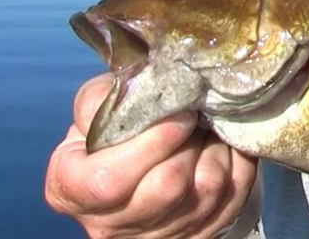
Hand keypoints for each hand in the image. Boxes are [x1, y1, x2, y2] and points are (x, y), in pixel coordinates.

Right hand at [45, 74, 257, 238]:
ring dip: (217, 148)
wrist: (152, 155)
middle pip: (167, 187)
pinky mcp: (198, 234)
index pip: (108, 181)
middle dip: (189, 141)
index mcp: (72, 188)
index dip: (151, 144)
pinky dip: (237, 161)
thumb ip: (105, 97)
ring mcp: (156, 236)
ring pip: (207, 189)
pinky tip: (224, 145)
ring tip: (208, 128)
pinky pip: (234, 194)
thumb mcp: (97, 104)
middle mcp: (108, 224)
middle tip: (194, 114)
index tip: (177, 115)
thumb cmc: (119, 126)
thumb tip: (140, 85)